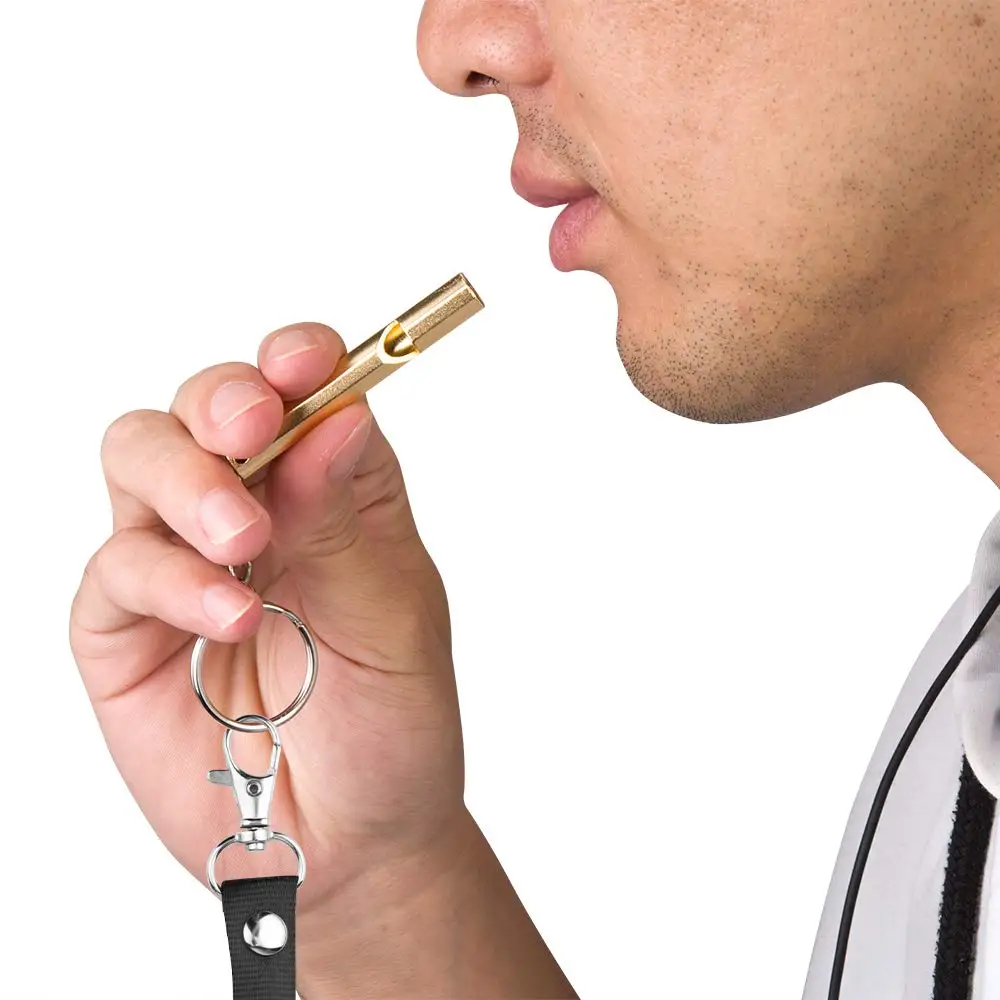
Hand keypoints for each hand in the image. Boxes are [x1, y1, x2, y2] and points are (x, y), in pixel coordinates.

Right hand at [69, 321, 465, 933]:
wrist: (353, 845)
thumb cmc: (392, 726)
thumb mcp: (394, 621)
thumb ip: (352, 522)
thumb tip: (339, 413)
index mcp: (328, 494)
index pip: (302, 395)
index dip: (299, 360)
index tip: (308, 358)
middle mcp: (251, 514)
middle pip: (203, 409)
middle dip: (221, 403)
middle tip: (253, 433)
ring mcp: (181, 566)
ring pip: (140, 461)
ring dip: (186, 483)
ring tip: (242, 542)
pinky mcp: (126, 630)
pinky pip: (117, 568)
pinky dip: (168, 579)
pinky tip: (227, 619)